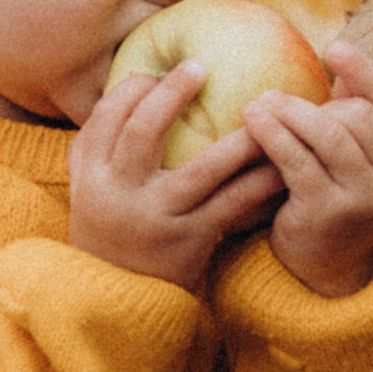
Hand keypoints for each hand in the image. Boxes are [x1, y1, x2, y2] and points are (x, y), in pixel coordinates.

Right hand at [69, 63, 283, 292]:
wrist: (118, 304)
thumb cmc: (112, 234)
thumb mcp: (91, 191)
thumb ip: (101, 146)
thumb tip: (131, 83)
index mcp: (90, 178)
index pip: (106, 118)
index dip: (133, 89)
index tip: (158, 74)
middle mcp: (118, 196)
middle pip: (143, 132)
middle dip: (171, 94)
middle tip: (200, 67)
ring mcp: (157, 219)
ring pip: (202, 168)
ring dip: (238, 138)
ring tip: (265, 110)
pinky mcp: (191, 242)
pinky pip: (234, 203)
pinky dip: (260, 180)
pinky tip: (282, 162)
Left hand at [245, 41, 372, 298]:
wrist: (327, 267)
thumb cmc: (336, 195)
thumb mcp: (354, 158)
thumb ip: (352, 114)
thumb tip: (343, 63)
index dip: (364, 70)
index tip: (333, 46)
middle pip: (357, 116)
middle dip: (312, 104)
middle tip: (273, 97)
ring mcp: (364, 196)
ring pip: (328, 135)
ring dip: (288, 113)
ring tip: (257, 105)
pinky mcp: (328, 211)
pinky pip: (297, 161)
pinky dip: (272, 135)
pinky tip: (250, 122)